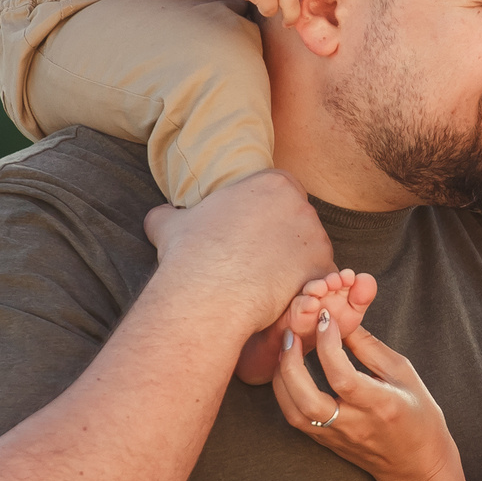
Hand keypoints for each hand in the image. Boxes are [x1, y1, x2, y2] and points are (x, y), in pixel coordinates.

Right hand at [143, 170, 331, 333]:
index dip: (263, 214)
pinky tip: (279, 297)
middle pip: (297, 219)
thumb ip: (169, 213)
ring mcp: (316, 238)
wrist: (208, 295)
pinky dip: (304, 288)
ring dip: (293, 262)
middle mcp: (300, 205)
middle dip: (281, 237)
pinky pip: (319, 278)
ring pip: (309, 249)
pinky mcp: (321, 271)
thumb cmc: (189, 255)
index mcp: (271, 183)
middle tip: (256, 259)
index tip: (249, 233)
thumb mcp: (169, 225)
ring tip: (264, 281)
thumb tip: (160, 215)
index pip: (277, 192)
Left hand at [271, 293, 461, 480]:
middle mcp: (355, 425)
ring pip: (295, 413)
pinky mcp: (325, 443)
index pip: (343, 377)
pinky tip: (288, 370)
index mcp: (381, 406)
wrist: (416, 466)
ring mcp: (337, 437)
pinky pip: (296, 418)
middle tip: (291, 333)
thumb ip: (370, 347)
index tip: (325, 319)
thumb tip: (342, 320)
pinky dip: (285, 392)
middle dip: (291, 364)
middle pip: (308, 400)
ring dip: (282, 378)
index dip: (328, 345)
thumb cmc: (418, 416)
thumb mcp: (403, 374)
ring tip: (286, 349)